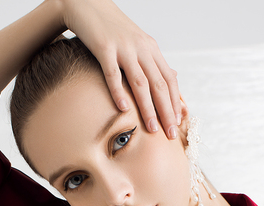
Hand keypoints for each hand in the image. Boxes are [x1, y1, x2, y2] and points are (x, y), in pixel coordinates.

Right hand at [61, 0, 180, 138]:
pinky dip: (119, 92)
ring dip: (148, 108)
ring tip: (152, 128)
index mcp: (151, 50)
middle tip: (170, 134)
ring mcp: (124, 48)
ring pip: (140, 82)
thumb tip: (170, 78)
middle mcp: (141, 48)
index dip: (174, 103)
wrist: (87, 3)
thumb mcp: (136, 44)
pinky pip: (113, 73)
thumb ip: (151, 63)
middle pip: (159, 85)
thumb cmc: (111, 30)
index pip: (169, 80)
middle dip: (166, 111)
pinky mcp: (104, 47)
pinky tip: (123, 108)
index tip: (177, 124)